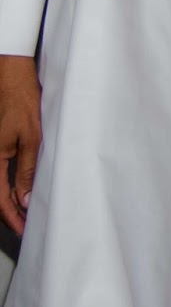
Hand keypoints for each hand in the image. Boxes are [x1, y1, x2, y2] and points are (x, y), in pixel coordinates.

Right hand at [0, 54, 40, 234]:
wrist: (10, 77)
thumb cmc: (22, 101)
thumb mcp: (31, 136)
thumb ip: (27, 169)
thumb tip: (24, 199)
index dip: (11, 217)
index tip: (23, 230)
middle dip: (8, 214)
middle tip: (24, 227)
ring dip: (5, 203)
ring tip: (22, 214)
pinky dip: (4, 188)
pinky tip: (16, 192)